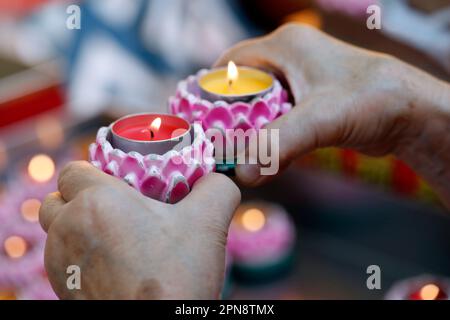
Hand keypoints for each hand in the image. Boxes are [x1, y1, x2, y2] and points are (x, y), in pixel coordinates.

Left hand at [39, 161, 239, 298]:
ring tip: (115, 237)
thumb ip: (217, 188)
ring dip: (77, 227)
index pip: (72, 171)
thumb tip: (218, 180)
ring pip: (56, 231)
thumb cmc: (176, 274)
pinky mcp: (63, 289)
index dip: (92, 171)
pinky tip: (113, 264)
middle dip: (79, 199)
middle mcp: (68, 228)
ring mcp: (60, 262)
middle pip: (56, 200)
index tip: (116, 183)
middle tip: (114, 208)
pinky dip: (80, 255)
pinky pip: (63, 260)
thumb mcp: (209, 221)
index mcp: (96, 201)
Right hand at [215, 24, 449, 205]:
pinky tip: (264, 156)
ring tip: (236, 154)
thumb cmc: (371, 102)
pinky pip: (278, 118)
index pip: (230, 63)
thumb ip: (278, 144)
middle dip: (228, 116)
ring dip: (249, 130)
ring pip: (259, 106)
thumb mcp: (320, 120)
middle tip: (215, 143)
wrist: (411, 115)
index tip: (197, 119)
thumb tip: (242, 173)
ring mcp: (301, 81)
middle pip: (242, 87)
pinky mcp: (310, 102)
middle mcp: (290, 59)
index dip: (210, 90)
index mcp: (286, 46)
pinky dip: (269, 136)